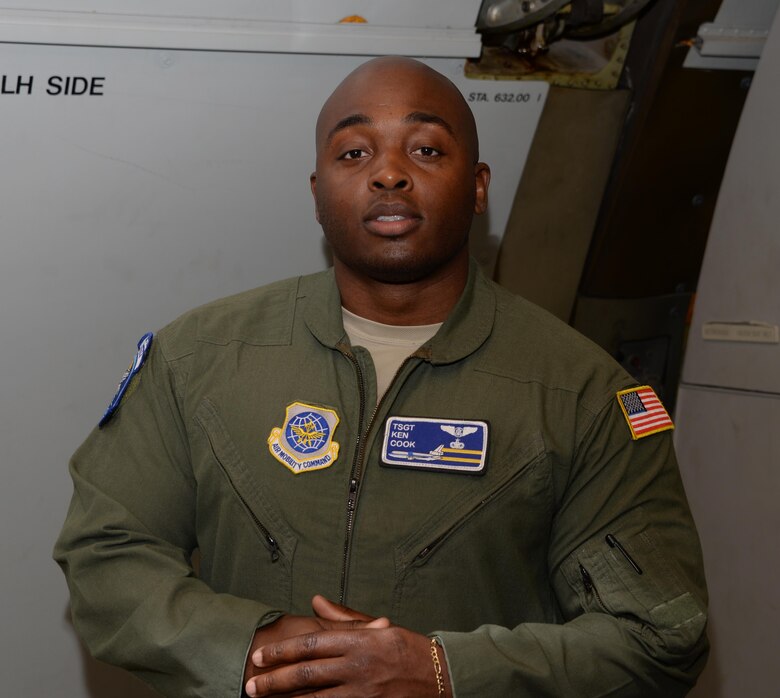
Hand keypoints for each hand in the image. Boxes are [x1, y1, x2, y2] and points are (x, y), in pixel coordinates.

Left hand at [244, 597, 450, 697]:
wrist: (440, 676)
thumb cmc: (407, 648)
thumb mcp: (378, 627)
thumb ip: (343, 617)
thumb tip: (316, 601)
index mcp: (358, 640)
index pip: (311, 644)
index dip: (282, 651)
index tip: (261, 656)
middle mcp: (357, 665)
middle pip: (306, 673)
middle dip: (274, 680)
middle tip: (251, 684)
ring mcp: (362, 692)